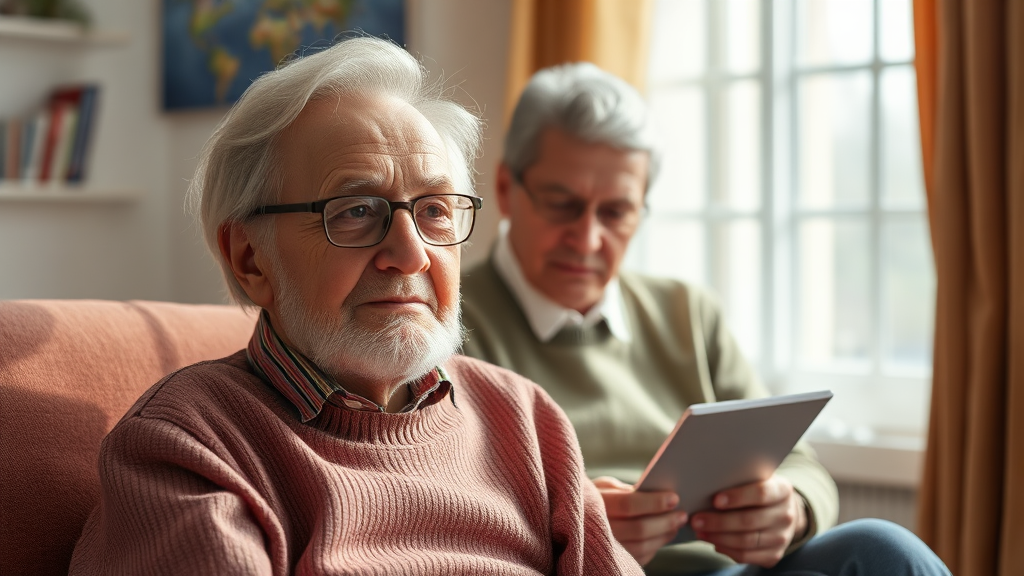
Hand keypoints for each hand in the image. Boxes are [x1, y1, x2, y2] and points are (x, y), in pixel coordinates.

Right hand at [592, 476, 687, 565]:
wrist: (570, 520)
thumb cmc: (592, 498)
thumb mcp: (603, 486)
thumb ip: (625, 489)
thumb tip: (655, 494)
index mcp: (594, 503)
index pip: (629, 504)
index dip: (654, 502)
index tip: (675, 498)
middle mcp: (597, 528)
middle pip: (639, 529)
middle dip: (665, 521)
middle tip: (682, 514)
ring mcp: (604, 547)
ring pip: (642, 546)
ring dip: (664, 536)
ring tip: (676, 524)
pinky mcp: (612, 560)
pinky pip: (639, 557)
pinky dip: (655, 547)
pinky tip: (663, 536)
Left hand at [689, 474, 806, 567]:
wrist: (781, 511)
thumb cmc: (759, 490)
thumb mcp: (755, 479)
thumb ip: (739, 479)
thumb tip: (706, 483)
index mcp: (783, 490)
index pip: (761, 493)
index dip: (738, 497)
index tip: (715, 500)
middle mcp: (786, 515)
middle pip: (750, 521)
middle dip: (719, 522)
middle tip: (697, 520)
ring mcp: (782, 537)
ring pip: (746, 541)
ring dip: (718, 537)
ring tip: (700, 531)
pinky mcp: (774, 554)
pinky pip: (746, 556)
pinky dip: (726, 550)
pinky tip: (713, 542)